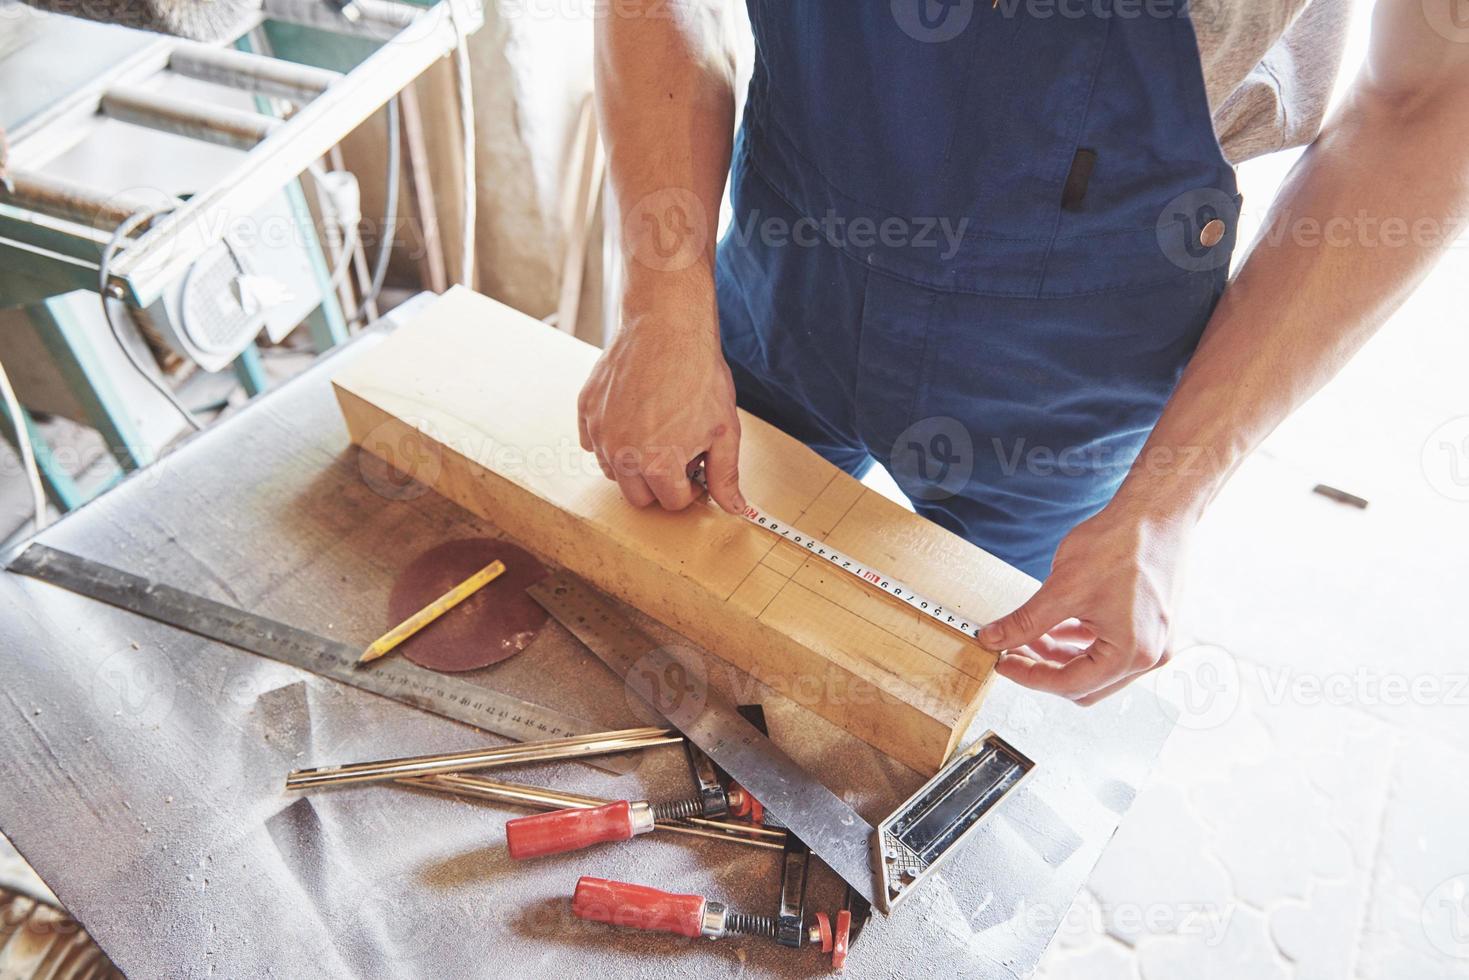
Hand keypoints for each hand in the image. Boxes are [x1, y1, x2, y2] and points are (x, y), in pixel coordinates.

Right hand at [577, 275, 744, 512]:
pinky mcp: (586, 410)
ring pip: (612, 472)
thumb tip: (735, 508)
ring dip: (634, 465)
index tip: (698, 468)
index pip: (672, 502)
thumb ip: (725, 475)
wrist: (667, 325)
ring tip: (657, 434)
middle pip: (638, 497)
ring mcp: (600, 431)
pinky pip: (593, 442)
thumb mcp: (725, 429)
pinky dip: (611, 440)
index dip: (691, 488)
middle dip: (660, 484)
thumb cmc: (699, 374)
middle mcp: (621, 454)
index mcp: (657, 465)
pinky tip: (634, 418)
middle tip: (679, 454)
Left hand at [978, 501, 1189, 704]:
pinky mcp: (1152, 626)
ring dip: (1061, 657)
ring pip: (1097, 668)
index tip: (1001, 663)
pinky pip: (1111, 648)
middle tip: (1012, 652)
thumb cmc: (1120, 544)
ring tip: (1029, 636)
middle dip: (1045, 670)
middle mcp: (1150, 656)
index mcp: (1132, 654)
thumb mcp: (1062, 588)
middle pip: (1086, 684)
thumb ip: (1025, 622)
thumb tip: (993, 639)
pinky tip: (1055, 628)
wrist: (1156, 512)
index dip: (1029, 676)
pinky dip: (1081, 643)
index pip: (1071, 684)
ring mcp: (1155, 642)